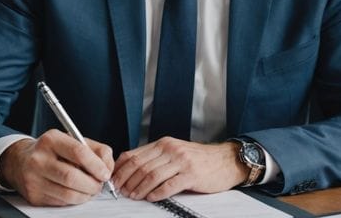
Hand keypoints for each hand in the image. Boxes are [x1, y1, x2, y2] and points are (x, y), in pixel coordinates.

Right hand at [0, 130, 114, 205]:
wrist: (20, 162)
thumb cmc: (52, 151)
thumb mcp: (72, 141)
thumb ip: (95, 150)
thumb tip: (108, 167)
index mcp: (51, 140)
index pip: (78, 152)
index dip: (96, 165)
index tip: (105, 173)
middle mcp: (39, 158)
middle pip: (72, 177)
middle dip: (92, 185)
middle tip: (99, 185)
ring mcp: (34, 179)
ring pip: (68, 194)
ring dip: (85, 195)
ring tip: (89, 189)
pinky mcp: (34, 196)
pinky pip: (61, 202)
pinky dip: (73, 200)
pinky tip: (74, 192)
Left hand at [112, 138, 247, 200]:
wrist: (226, 160)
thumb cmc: (199, 159)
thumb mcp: (175, 152)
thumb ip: (156, 157)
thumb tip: (132, 168)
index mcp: (163, 143)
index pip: (135, 155)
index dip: (121, 169)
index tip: (114, 180)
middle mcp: (170, 149)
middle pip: (141, 165)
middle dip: (127, 180)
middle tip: (121, 191)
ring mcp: (181, 161)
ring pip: (152, 175)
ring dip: (139, 188)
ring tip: (133, 196)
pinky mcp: (191, 174)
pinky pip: (169, 185)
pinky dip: (157, 192)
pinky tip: (151, 198)